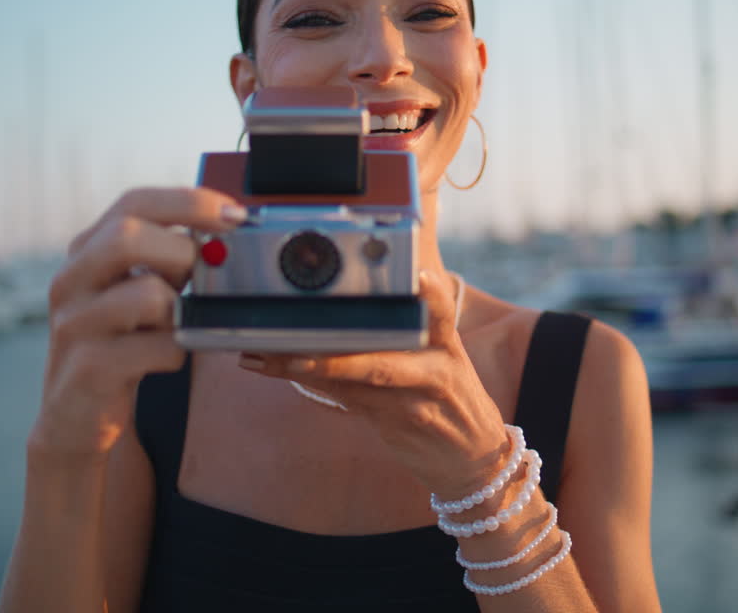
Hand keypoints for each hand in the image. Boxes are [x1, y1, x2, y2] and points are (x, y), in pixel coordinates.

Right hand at [30, 187, 245, 467]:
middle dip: (182, 252)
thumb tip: (228, 231)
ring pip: (146, 294)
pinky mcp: (89, 368)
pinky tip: (165, 359)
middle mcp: (72, 280)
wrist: (76, 416)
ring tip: (175, 326)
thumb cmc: (121, 343)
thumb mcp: (139, 289)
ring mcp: (75, 324)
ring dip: (180, 310)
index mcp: (87, 251)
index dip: (189, 202)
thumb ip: (170, 257)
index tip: (235, 214)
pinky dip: (176, 352)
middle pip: (127, 236)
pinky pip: (156, 348)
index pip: (135, 202)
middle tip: (203, 277)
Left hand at [242, 271, 510, 498]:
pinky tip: (276, 370)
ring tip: (264, 356)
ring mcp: (413, 404)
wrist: (473, 458)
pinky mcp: (394, 424)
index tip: (419, 277)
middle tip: (294, 347)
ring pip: (353, 385)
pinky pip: (346, 400)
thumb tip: (352, 297)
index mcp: (447, 347)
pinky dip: (311, 385)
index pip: (442, 315)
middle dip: (335, 358)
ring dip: (303, 370)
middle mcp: (433, 373)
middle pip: (382, 363)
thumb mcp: (446, 359)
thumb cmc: (449, 396)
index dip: (432, 295)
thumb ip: (415, 328)